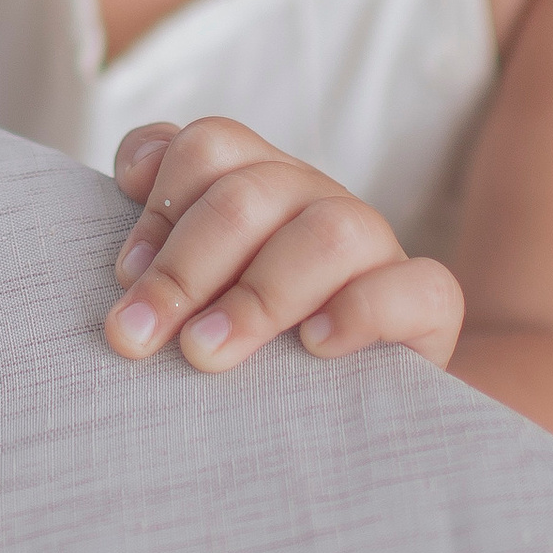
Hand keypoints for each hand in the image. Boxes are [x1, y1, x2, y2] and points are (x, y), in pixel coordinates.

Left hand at [102, 117, 463, 373]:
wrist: (350, 403)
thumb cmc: (252, 348)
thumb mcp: (196, 294)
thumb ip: (161, 246)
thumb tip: (129, 244)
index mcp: (259, 183)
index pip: (209, 148)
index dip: (160, 204)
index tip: (123, 275)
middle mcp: (316, 201)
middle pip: (251, 193)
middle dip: (183, 268)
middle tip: (136, 337)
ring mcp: (378, 248)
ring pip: (332, 231)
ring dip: (259, 293)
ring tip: (206, 353)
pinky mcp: (428, 305)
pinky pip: (418, 287)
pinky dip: (363, 311)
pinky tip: (315, 347)